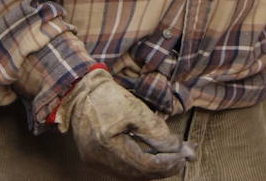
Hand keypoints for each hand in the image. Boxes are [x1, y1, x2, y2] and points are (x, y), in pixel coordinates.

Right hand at [58, 69, 194, 178]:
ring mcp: (95, 162)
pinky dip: (140, 165)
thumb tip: (176, 149)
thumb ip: (156, 131)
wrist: (81, 92)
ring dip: (153, 168)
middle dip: (163, 168)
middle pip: (138, 174)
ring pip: (131, 174)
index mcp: (107, 146)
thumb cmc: (107, 97)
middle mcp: (98, 160)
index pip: (144, 165)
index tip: (184, 155)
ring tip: (173, 158)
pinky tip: (154, 157)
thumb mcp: (135, 109)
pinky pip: (123, 169)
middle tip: (183, 159)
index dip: (166, 163)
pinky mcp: (95, 160)